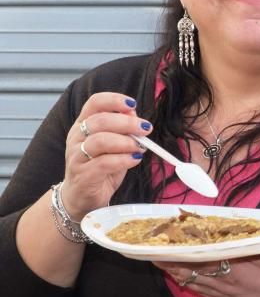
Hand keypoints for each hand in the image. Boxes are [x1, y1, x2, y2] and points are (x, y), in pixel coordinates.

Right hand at [60, 93, 151, 218]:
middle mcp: (76, 137)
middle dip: (126, 123)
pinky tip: (134, 160)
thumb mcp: (114, 146)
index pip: (94, 103)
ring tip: (139, 147)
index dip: (113, 100)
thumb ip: (122, 130)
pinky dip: (123, 160)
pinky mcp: (83, 175)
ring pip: (99, 141)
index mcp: (83, 125)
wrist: (81, 197)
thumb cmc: (99, 168)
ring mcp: (76, 156)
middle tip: (145, 129)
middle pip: (99, 121)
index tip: (132, 104)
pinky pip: (103, 163)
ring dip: (125, 142)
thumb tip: (134, 113)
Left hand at [155, 247, 259, 296]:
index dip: (191, 248)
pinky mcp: (217, 296)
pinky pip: (193, 287)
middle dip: (172, 257)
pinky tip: (170, 270)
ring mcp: (218, 290)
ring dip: (171, 267)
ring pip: (188, 278)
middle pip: (191, 267)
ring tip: (154, 255)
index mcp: (237, 270)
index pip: (208, 257)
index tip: (177, 237)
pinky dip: (180, 278)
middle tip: (154, 245)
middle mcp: (223, 280)